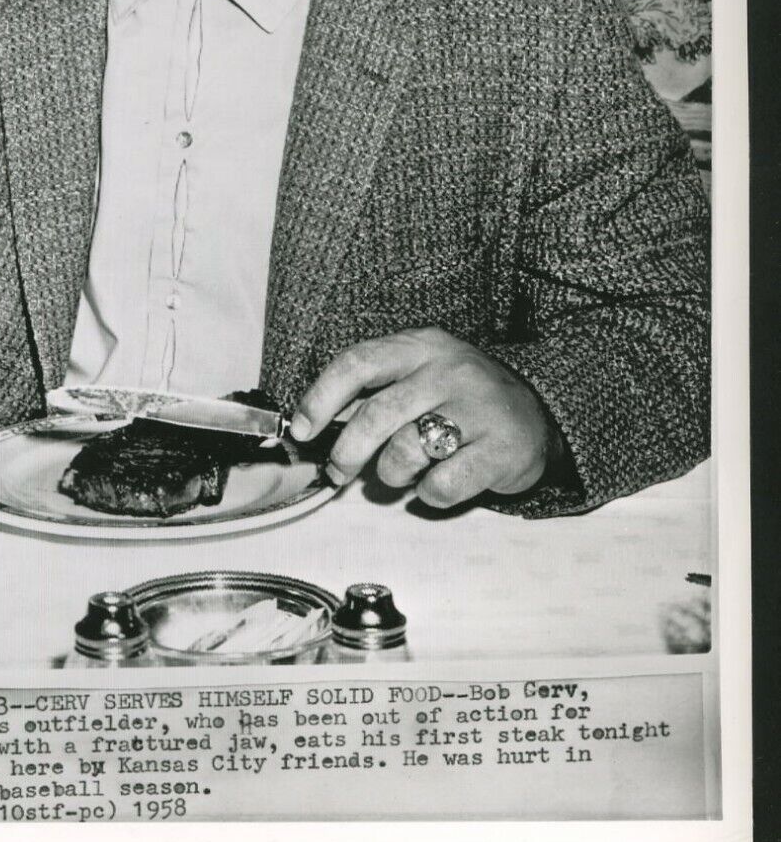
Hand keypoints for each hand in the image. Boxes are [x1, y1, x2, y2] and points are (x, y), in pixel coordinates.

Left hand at [290, 327, 558, 508]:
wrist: (540, 413)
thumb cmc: (461, 399)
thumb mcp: (420, 376)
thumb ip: (373, 393)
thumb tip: (312, 425)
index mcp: (420, 348)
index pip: (357, 363)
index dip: (320, 398)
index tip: (300, 430)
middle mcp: (448, 371)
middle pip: (376, 414)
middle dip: (346, 451)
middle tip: (337, 472)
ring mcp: (477, 409)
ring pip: (406, 451)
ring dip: (391, 473)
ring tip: (400, 472)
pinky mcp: (501, 449)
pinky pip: (443, 484)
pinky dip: (429, 494)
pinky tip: (435, 484)